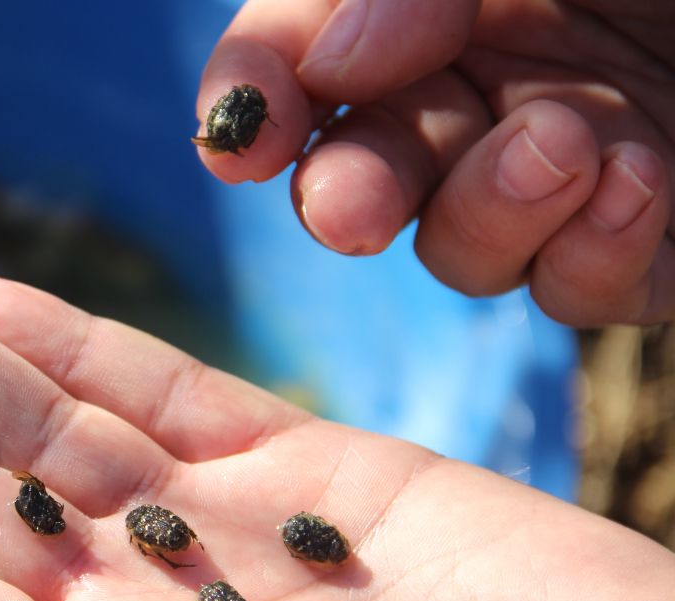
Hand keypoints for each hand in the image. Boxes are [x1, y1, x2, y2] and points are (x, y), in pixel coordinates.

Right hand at [196, 0, 673, 325]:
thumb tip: (329, 67)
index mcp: (439, 7)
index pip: (306, 58)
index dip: (258, 97)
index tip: (244, 138)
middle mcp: (488, 90)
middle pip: (362, 178)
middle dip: (345, 198)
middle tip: (353, 214)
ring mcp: (564, 176)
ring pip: (460, 251)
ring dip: (489, 214)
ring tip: (565, 143)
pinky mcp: (650, 245)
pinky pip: (578, 294)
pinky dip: (592, 259)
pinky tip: (643, 181)